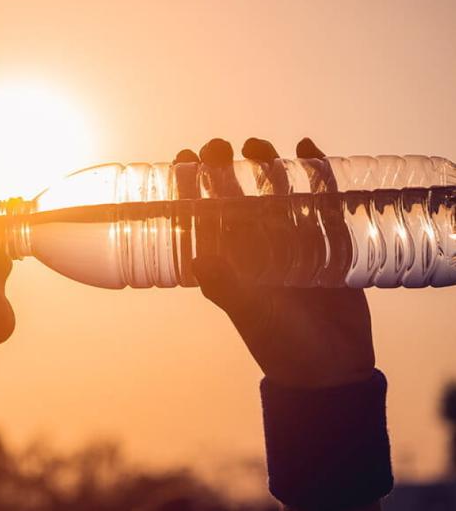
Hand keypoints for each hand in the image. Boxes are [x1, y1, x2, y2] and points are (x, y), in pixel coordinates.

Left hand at [176, 137, 375, 388]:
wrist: (331, 367)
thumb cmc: (280, 343)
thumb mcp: (250, 313)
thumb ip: (227, 286)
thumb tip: (199, 258)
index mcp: (228, 260)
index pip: (202, 213)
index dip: (189, 185)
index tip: (182, 157)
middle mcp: (255, 245)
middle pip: (235, 194)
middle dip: (223, 167)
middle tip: (217, 145)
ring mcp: (291, 239)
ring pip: (274, 190)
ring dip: (265, 164)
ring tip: (256, 145)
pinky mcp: (327, 239)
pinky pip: (320, 198)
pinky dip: (315, 172)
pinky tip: (307, 148)